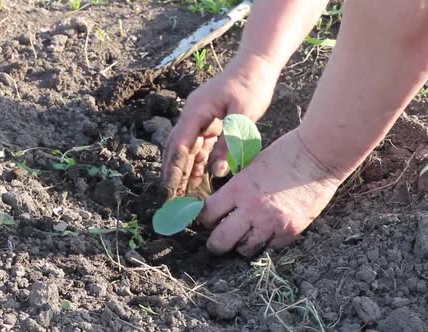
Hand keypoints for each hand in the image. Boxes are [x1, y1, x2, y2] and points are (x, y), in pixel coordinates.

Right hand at [162, 53, 279, 198]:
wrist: (257, 65)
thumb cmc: (251, 86)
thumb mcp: (242, 115)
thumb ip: (229, 142)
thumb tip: (216, 171)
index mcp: (196, 111)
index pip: (179, 145)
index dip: (173, 168)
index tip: (170, 188)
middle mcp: (194, 115)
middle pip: (178, 148)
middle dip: (173, 172)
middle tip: (171, 197)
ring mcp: (201, 119)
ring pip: (189, 149)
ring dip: (185, 170)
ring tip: (183, 194)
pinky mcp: (212, 122)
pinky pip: (201, 146)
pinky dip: (199, 162)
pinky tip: (197, 178)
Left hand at [199, 129, 340, 256]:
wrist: (318, 156)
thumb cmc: (284, 154)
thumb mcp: (251, 166)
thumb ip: (236, 188)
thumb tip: (222, 206)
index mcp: (238, 189)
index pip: (208, 215)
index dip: (204, 220)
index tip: (208, 220)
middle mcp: (252, 209)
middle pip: (220, 241)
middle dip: (215, 243)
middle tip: (217, 240)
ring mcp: (271, 223)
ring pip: (244, 249)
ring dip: (241, 244)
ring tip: (244, 236)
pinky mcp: (290, 231)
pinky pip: (269, 247)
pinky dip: (265, 243)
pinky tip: (266, 232)